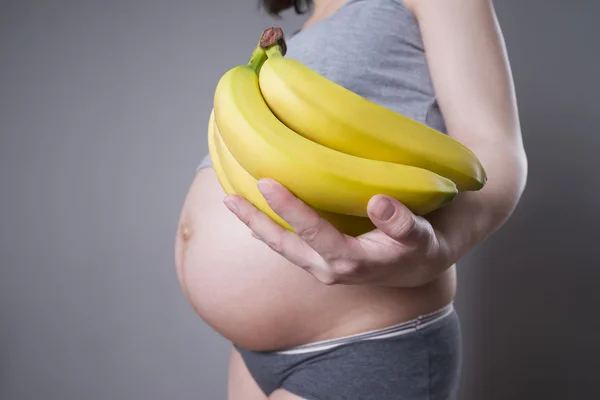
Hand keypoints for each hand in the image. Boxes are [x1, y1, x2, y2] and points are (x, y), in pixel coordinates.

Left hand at [223, 179, 451, 286]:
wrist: (417, 268)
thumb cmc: (419, 247)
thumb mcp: (421, 236)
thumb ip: (402, 223)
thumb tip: (380, 203)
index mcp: (351, 262)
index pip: (314, 233)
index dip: (291, 208)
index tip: (268, 182)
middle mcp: (329, 269)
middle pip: (285, 245)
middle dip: (256, 221)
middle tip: (229, 197)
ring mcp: (321, 268)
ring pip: (282, 247)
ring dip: (256, 225)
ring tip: (231, 202)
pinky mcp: (319, 262)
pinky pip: (288, 246)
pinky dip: (268, 229)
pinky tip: (254, 216)